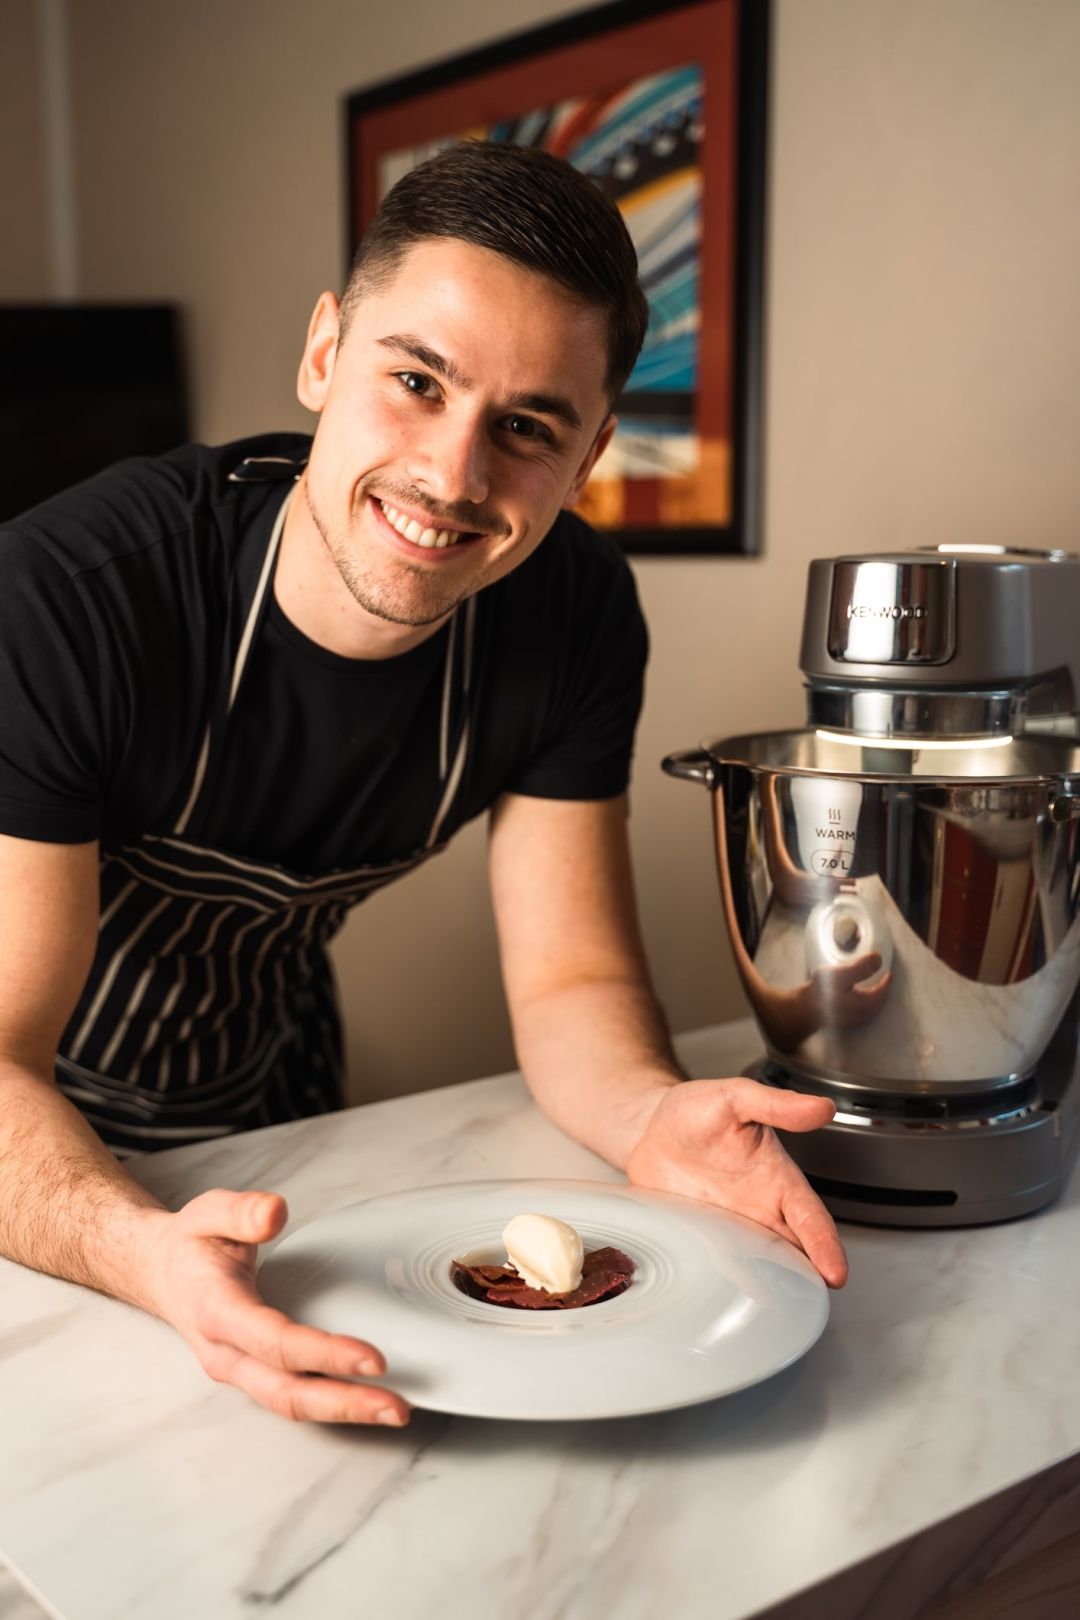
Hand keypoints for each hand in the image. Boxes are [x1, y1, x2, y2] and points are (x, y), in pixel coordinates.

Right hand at [140, 1189, 410, 1425]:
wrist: (161, 1272)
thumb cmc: (190, 1245)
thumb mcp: (209, 1213)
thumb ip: (242, 1211)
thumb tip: (274, 1212)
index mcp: (216, 1311)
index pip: (274, 1342)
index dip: (324, 1353)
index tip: (372, 1359)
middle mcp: (226, 1353)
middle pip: (287, 1392)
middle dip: (344, 1404)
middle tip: (397, 1407)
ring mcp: (238, 1370)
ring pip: (291, 1403)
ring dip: (343, 1411)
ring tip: (393, 1409)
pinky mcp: (252, 1374)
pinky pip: (292, 1395)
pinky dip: (330, 1402)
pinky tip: (367, 1398)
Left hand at [626, 1079, 847, 1287]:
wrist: (649, 1129)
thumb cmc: (696, 1112)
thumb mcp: (734, 1098)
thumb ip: (776, 1105)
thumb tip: (821, 1105)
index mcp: (776, 1180)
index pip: (811, 1217)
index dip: (825, 1245)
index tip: (836, 1273)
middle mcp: (759, 1213)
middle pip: (793, 1255)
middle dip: (803, 1281)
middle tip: (804, 1303)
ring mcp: (728, 1232)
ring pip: (758, 1270)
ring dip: (765, 1289)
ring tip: (766, 1310)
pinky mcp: (699, 1244)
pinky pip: (715, 1273)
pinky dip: (723, 1288)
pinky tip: (721, 1302)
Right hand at [752, 955, 892, 1051]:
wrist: (802, 1010)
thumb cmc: (820, 992)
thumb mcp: (841, 975)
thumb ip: (861, 967)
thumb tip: (879, 959)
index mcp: (865, 1004)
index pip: (882, 991)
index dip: (887, 981)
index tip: (889, 972)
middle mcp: (862, 1015)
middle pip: (879, 1002)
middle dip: (882, 990)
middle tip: (883, 979)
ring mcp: (852, 1021)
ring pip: (871, 1008)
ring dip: (874, 997)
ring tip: (872, 987)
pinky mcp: (842, 1022)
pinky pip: (861, 1012)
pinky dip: (864, 1003)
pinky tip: (857, 998)